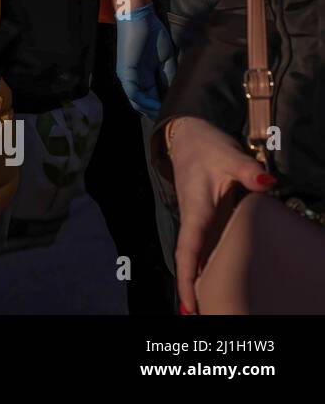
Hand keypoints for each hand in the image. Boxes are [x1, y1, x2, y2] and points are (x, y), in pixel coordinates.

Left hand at [114, 4, 175, 118]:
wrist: (141, 19)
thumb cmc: (153, 34)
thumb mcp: (166, 60)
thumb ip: (169, 76)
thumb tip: (176, 92)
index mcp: (145, 75)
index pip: (153, 96)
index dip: (163, 106)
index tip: (175, 114)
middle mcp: (135, 78)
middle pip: (145, 101)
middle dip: (156, 112)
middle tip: (170, 120)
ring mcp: (128, 76)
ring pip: (136, 100)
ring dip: (150, 110)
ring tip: (163, 116)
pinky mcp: (125, 73)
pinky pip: (132, 92)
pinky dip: (143, 102)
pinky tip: (155, 107)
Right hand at [168, 116, 274, 313]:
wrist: (189, 138)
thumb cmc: (206, 148)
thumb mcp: (228, 156)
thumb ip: (248, 170)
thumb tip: (267, 183)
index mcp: (196, 210)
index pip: (189, 250)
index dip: (188, 277)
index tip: (190, 304)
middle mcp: (195, 221)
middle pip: (190, 261)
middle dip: (190, 290)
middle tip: (197, 317)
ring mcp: (200, 222)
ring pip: (195, 257)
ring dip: (197, 281)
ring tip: (202, 309)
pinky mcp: (206, 220)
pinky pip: (203, 249)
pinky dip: (204, 268)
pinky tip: (210, 282)